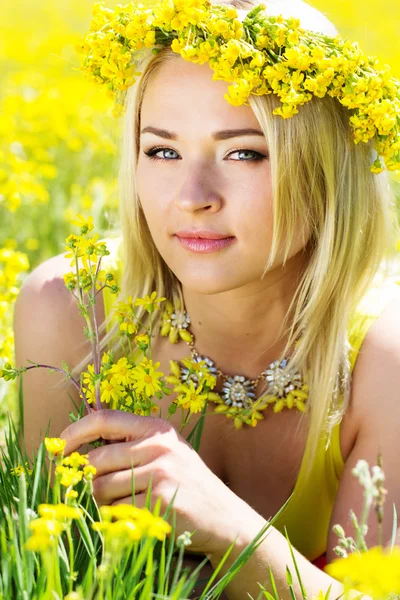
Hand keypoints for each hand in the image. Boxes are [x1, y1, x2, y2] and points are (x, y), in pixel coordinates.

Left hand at [60, 409, 246, 554]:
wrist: (223, 516)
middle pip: (96, 460)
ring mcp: (161, 472)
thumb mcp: (164, 452)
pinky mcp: (160, 501)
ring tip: (123, 505)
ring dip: (102, 502)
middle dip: (86, 480)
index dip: (75, 432)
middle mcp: (159, 445)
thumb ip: (129, 445)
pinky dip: (117, 519)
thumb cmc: (185, 484)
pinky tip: (135, 517)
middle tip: (88, 491)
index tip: (59, 446)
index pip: (104, 419)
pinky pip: (116, 511)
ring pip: (102, 489)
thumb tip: (78, 450)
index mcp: (156, 428)